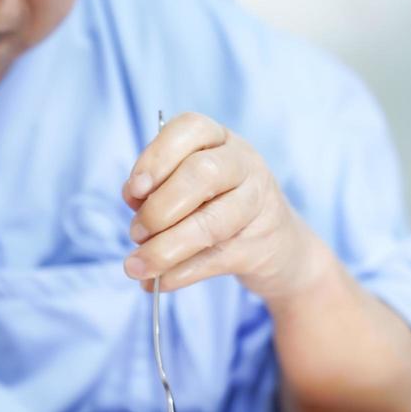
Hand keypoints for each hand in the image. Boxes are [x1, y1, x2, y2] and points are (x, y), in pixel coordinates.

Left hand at [121, 112, 323, 302]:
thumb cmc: (217, 205)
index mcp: (219, 139)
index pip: (190, 129)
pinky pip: (214, 260)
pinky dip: (179, 274)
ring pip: (210, 223)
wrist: (277, 245)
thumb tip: (133, 201)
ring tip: (137, 266)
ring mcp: (256, 205)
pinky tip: (158, 282)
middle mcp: (244, 164)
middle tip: (135, 232)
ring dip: (165, 248)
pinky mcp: (258, 247)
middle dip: (159, 208)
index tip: (134, 189)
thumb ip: (156, 188)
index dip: (157, 158)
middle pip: (202, 174)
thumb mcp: (187, 186)